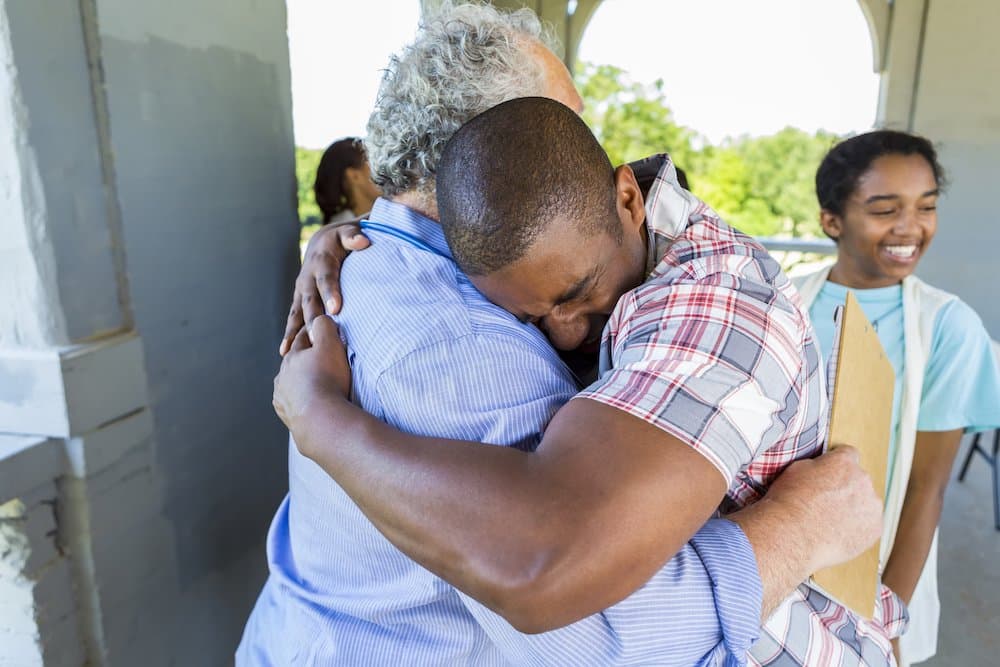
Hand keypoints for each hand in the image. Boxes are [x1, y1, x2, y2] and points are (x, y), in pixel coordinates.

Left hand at [273, 315, 352, 432]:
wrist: (321, 419)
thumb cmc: (328, 380)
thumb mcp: (330, 345)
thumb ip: (324, 326)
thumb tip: (320, 318)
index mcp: (293, 356)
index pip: (304, 339)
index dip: (313, 333)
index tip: (319, 331)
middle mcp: (283, 375)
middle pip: (293, 362)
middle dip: (302, 359)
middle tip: (313, 358)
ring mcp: (283, 397)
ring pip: (289, 384)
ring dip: (298, 382)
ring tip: (309, 384)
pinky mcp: (286, 415)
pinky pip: (290, 405)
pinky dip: (297, 402)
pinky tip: (304, 405)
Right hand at [279, 220, 369, 355]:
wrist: (322, 242)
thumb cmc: (342, 240)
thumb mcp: (348, 233)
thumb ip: (354, 237)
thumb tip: (363, 241)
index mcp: (322, 261)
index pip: (326, 278)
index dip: (330, 292)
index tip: (336, 309)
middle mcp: (307, 277)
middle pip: (309, 301)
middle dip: (312, 319)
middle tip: (316, 337)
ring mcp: (301, 290)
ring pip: (296, 313)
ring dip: (293, 332)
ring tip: (289, 351)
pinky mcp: (299, 300)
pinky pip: (294, 318)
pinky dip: (289, 334)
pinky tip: (285, 352)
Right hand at [765, 446, 881, 572]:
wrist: (794, 534)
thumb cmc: (789, 502)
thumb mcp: (795, 470)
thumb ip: (816, 466)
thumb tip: (821, 470)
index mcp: (843, 462)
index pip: (849, 453)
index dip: (838, 464)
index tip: (832, 473)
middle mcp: (863, 479)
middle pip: (859, 480)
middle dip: (846, 488)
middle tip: (826, 502)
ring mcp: (872, 505)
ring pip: (866, 503)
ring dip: (854, 508)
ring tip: (831, 520)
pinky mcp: (875, 528)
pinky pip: (869, 525)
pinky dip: (857, 528)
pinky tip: (838, 533)